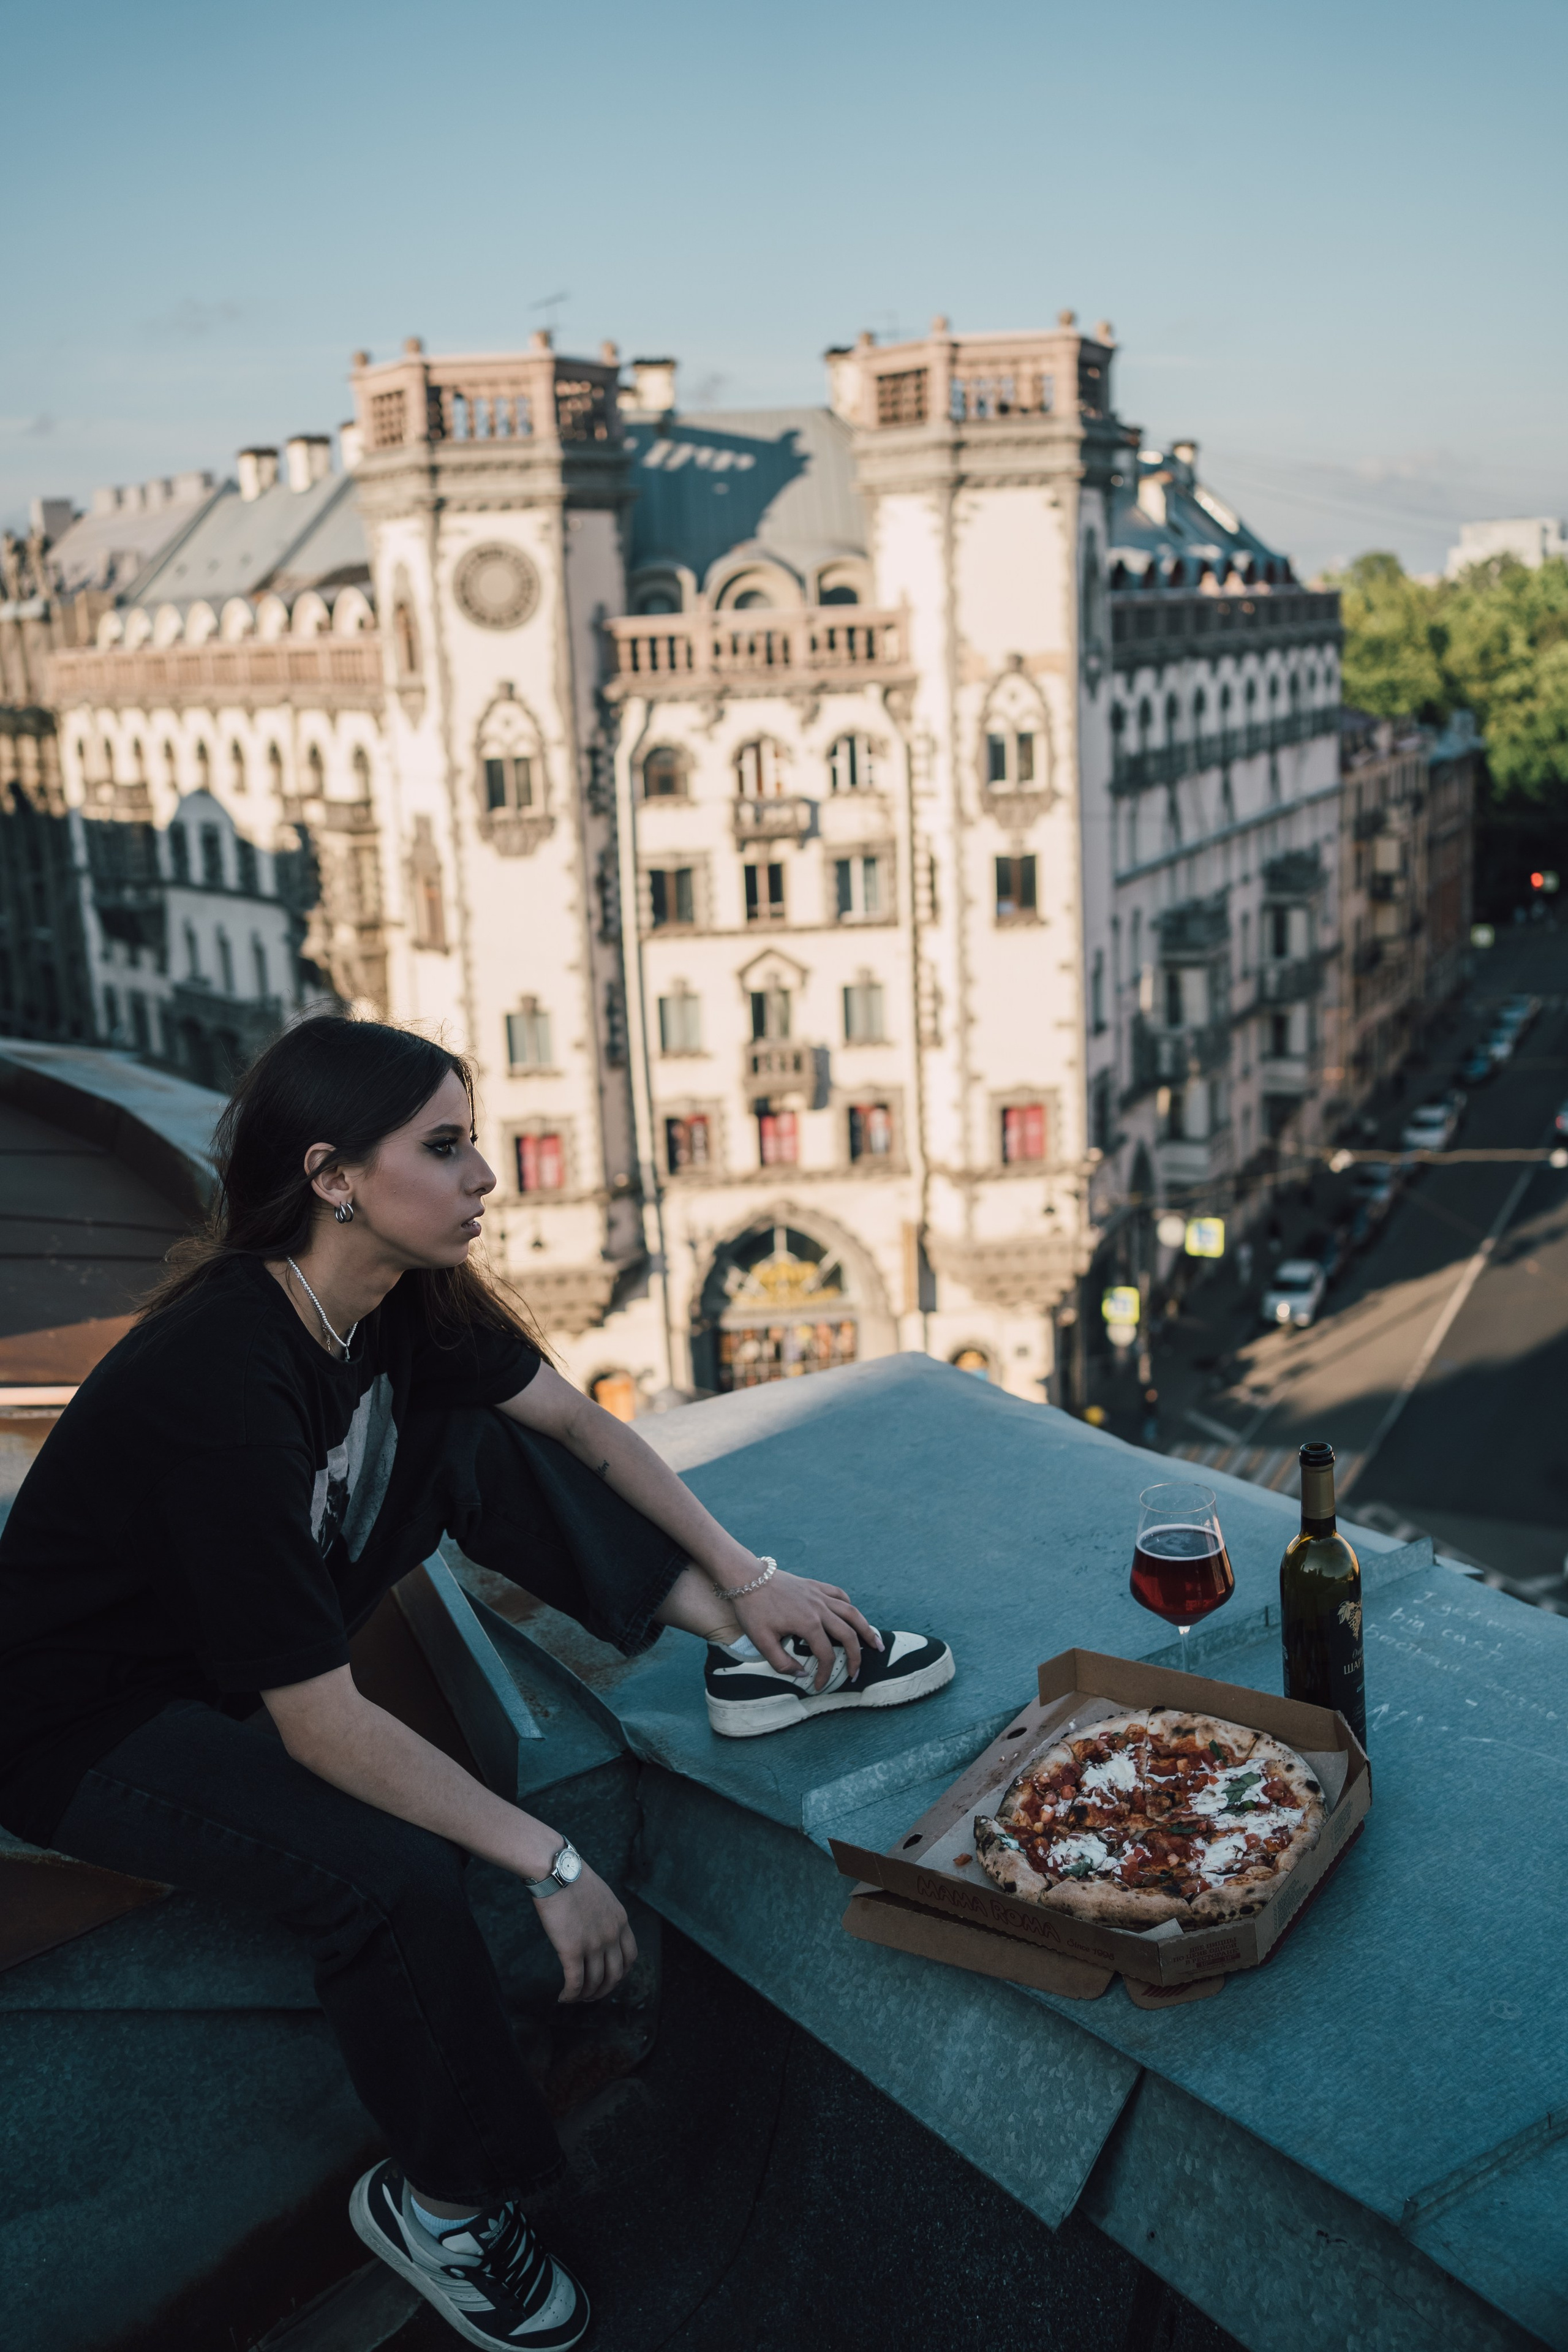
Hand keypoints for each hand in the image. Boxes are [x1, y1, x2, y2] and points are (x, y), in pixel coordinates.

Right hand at [530, 1861, 637, 2002]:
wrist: (557, 1870)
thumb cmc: (573, 1877)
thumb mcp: (601, 1895)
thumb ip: (604, 1914)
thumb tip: (595, 1927)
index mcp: (620, 1920)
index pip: (630, 1957)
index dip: (621, 1973)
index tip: (610, 1979)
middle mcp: (611, 1935)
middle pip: (615, 1975)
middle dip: (603, 1990)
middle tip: (591, 1995)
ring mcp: (594, 1944)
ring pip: (595, 1982)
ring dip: (585, 1995)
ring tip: (575, 1998)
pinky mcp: (573, 1950)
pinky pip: (575, 1982)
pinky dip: (570, 1994)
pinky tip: (563, 1997)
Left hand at [732, 1567, 881, 1691]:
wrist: (746, 1577)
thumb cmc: (752, 1610)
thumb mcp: (762, 1641)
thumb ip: (782, 1663)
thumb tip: (802, 1674)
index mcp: (808, 1624)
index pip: (826, 1655)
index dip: (825, 1674)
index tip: (819, 1686)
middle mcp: (820, 1609)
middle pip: (848, 1635)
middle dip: (856, 1657)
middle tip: (856, 1673)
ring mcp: (819, 1595)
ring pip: (852, 1613)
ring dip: (866, 1629)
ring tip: (876, 1644)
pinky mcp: (815, 1586)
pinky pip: (839, 1595)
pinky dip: (849, 1607)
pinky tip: (852, 1616)